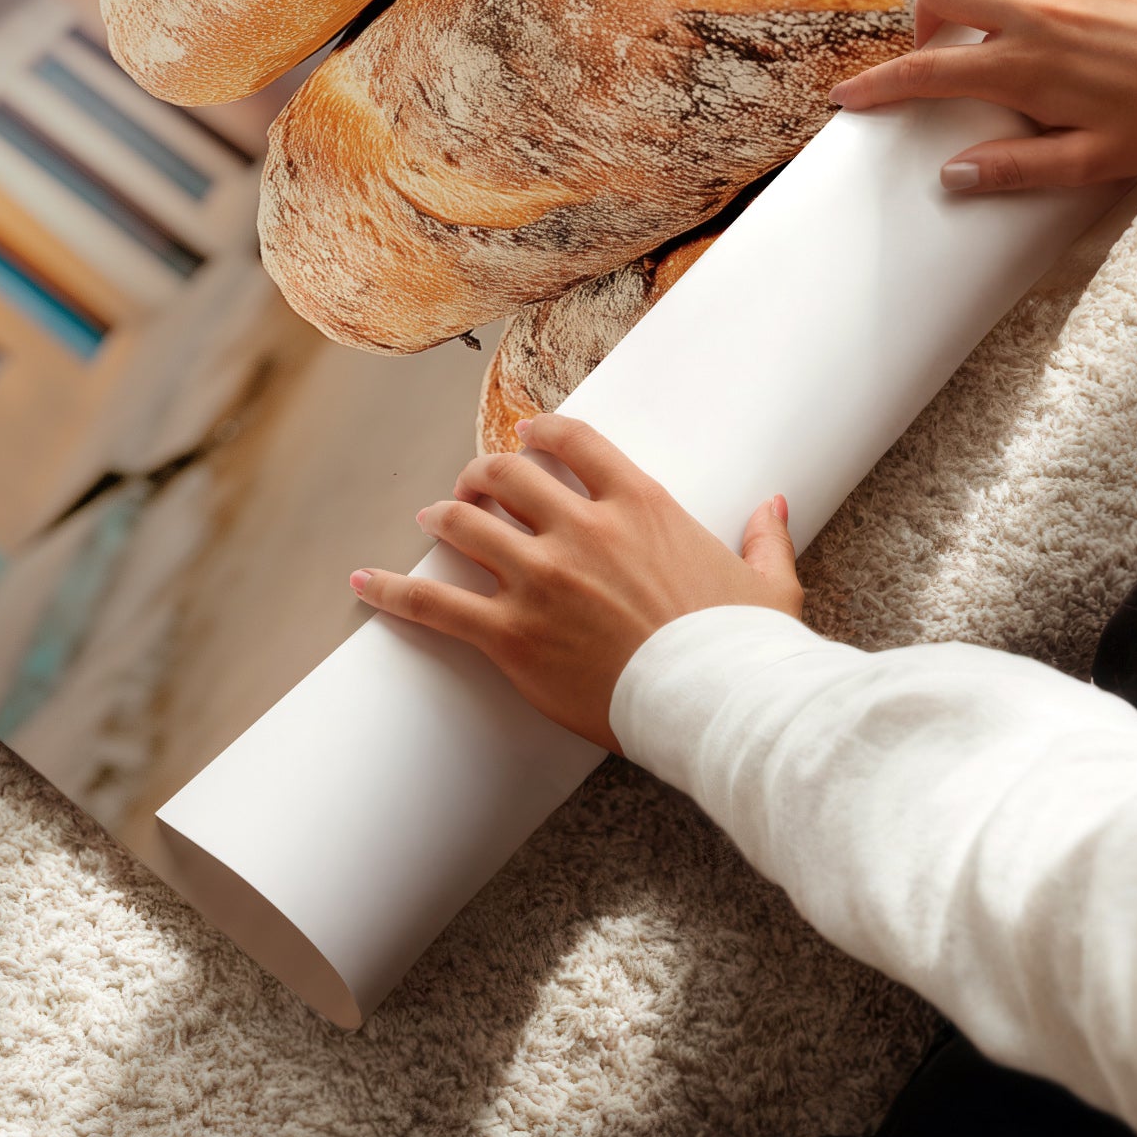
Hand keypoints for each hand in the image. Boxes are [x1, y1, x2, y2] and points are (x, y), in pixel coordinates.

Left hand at [349, 415, 799, 752]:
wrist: (719, 706)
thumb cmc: (745, 649)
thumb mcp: (768, 584)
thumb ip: (764, 537)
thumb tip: (774, 505)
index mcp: (640, 505)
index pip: (573, 441)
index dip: (540, 431)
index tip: (527, 434)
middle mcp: (582, 529)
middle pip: (506, 474)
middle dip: (482, 473)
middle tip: (473, 484)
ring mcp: (541, 580)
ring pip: (465, 524)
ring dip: (443, 515)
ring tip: (431, 518)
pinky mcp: (513, 635)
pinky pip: (435, 604)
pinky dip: (392, 591)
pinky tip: (363, 582)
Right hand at [829, 0, 1136, 193]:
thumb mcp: (1092, 161)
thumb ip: (1017, 169)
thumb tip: (951, 175)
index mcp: (1026, 67)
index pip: (928, 73)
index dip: (878, 85)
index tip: (848, 97)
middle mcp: (1034, 11)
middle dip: (922, 21)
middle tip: (939, 49)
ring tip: (986, 13)